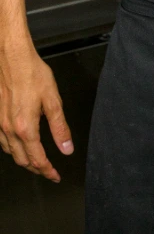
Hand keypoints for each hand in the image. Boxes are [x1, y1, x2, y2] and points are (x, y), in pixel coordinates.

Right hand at [0, 37, 72, 181]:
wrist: (10, 57)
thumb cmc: (32, 73)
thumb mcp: (53, 100)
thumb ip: (60, 127)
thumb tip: (66, 148)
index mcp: (26, 127)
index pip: (37, 159)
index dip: (47, 171)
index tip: (56, 176)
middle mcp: (9, 129)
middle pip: (22, 159)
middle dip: (36, 168)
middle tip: (48, 171)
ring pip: (9, 152)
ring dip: (23, 159)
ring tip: (36, 161)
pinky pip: (1, 140)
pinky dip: (11, 148)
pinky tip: (18, 144)